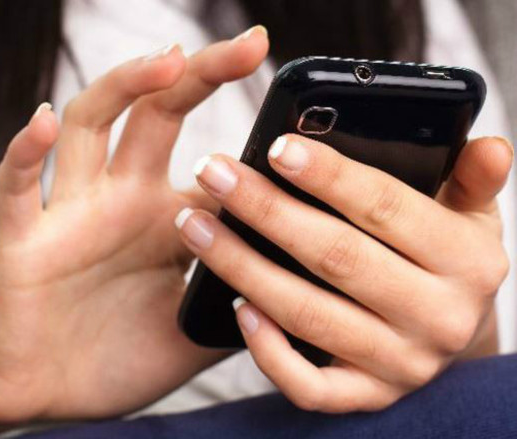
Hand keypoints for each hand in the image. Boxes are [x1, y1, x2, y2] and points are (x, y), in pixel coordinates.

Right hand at [0, 27, 268, 428]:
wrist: (47, 393)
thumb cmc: (119, 358)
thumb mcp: (192, 332)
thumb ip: (234, 307)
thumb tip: (293, 295)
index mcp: (166, 223)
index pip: (213, 165)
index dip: (253, 143)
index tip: (299, 120)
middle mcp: (122, 202)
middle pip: (157, 115)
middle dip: (199, 74)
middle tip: (252, 44)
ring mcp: (74, 213)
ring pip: (91, 126)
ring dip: (126, 84)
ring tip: (171, 56)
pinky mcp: (25, 238)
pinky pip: (18, 185)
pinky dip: (26, 150)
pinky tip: (44, 120)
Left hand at [176, 133, 512, 411]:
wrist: (446, 330)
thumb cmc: (443, 257)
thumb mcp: (470, 214)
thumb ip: (472, 180)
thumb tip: (491, 145)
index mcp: (466, 261)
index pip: (386, 209)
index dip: (328, 177)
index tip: (274, 147)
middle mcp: (437, 318)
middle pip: (334, 256)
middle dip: (265, 211)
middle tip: (212, 173)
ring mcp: (400, 365)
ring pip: (308, 314)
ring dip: (242, 267)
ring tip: (193, 225)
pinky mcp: (366, 396)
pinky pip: (310, 387)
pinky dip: (269, 351)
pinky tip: (235, 307)